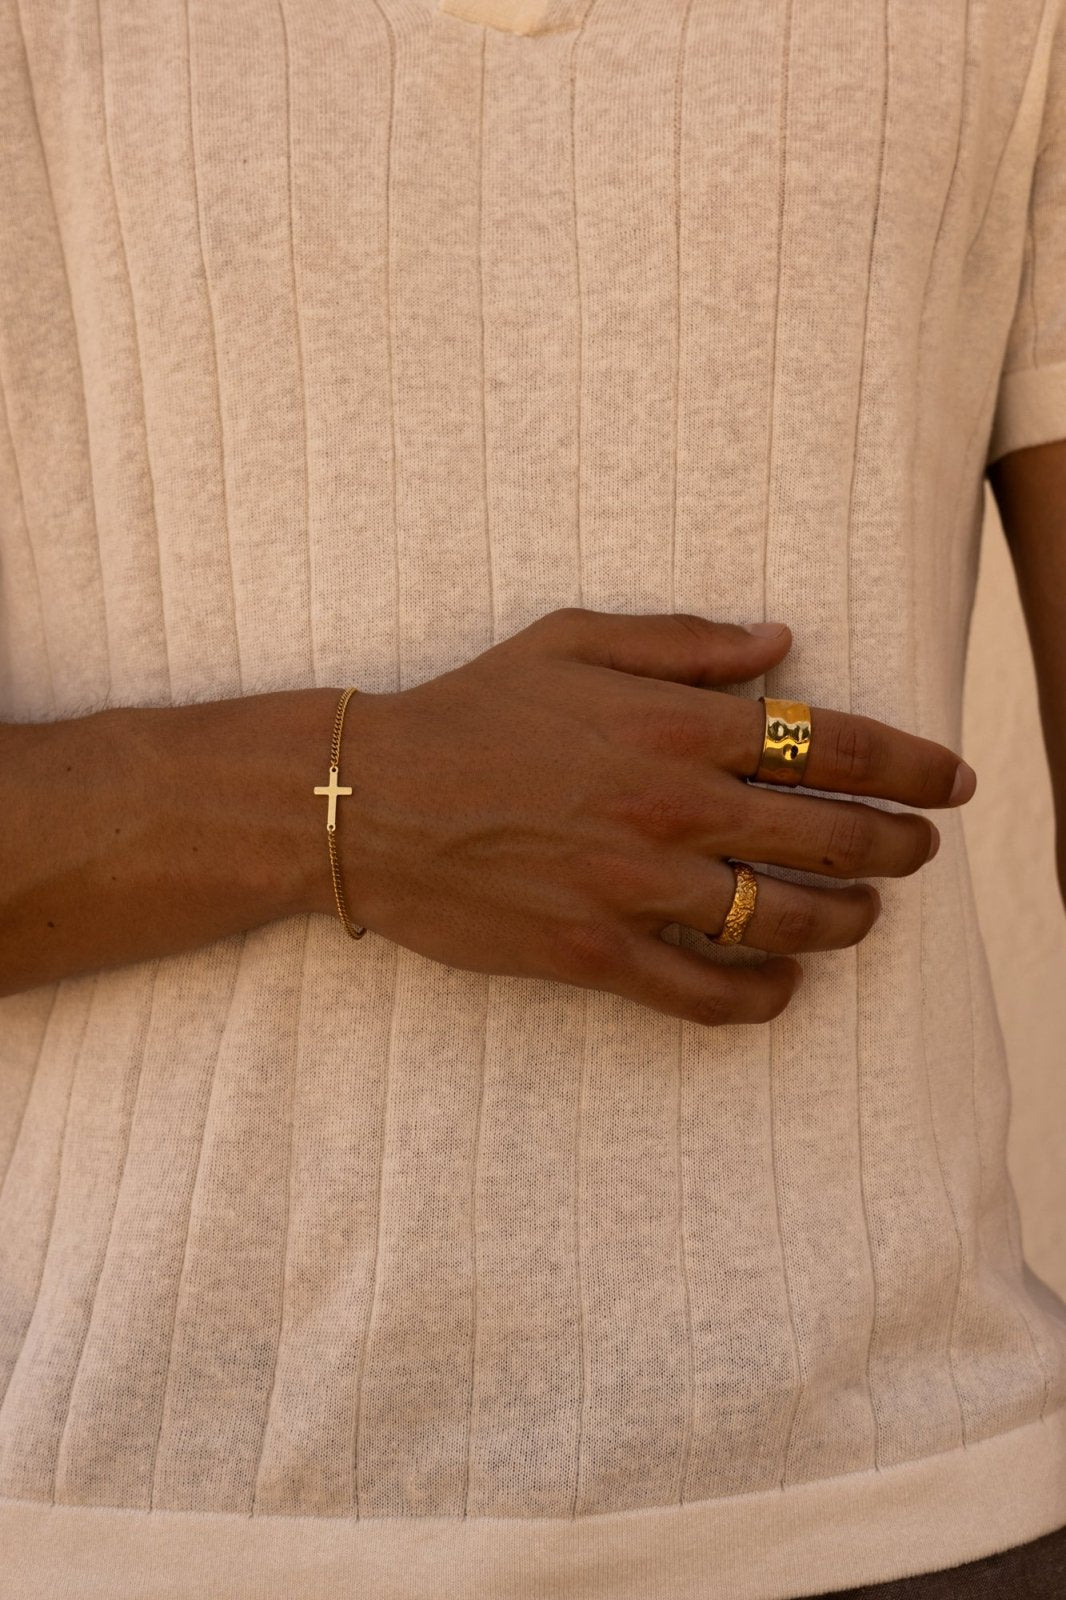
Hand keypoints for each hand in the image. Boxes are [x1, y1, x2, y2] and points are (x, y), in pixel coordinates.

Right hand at [329, 609, 974, 1026]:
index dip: (913, 763)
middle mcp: (672, 808)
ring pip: (786, 920)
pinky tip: (785, 987)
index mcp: (675, 725)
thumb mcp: (572, 640)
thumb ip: (683, 641)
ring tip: (866, 917)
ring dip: (849, 922)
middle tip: (922, 848)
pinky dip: (764, 997)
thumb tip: (780, 645)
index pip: (833, 744)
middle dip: (900, 844)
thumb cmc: (470, 710)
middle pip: (831, 837)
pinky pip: (708, 994)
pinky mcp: (597, 954)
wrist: (371, 800)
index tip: (956, 779)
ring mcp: (637, 889)